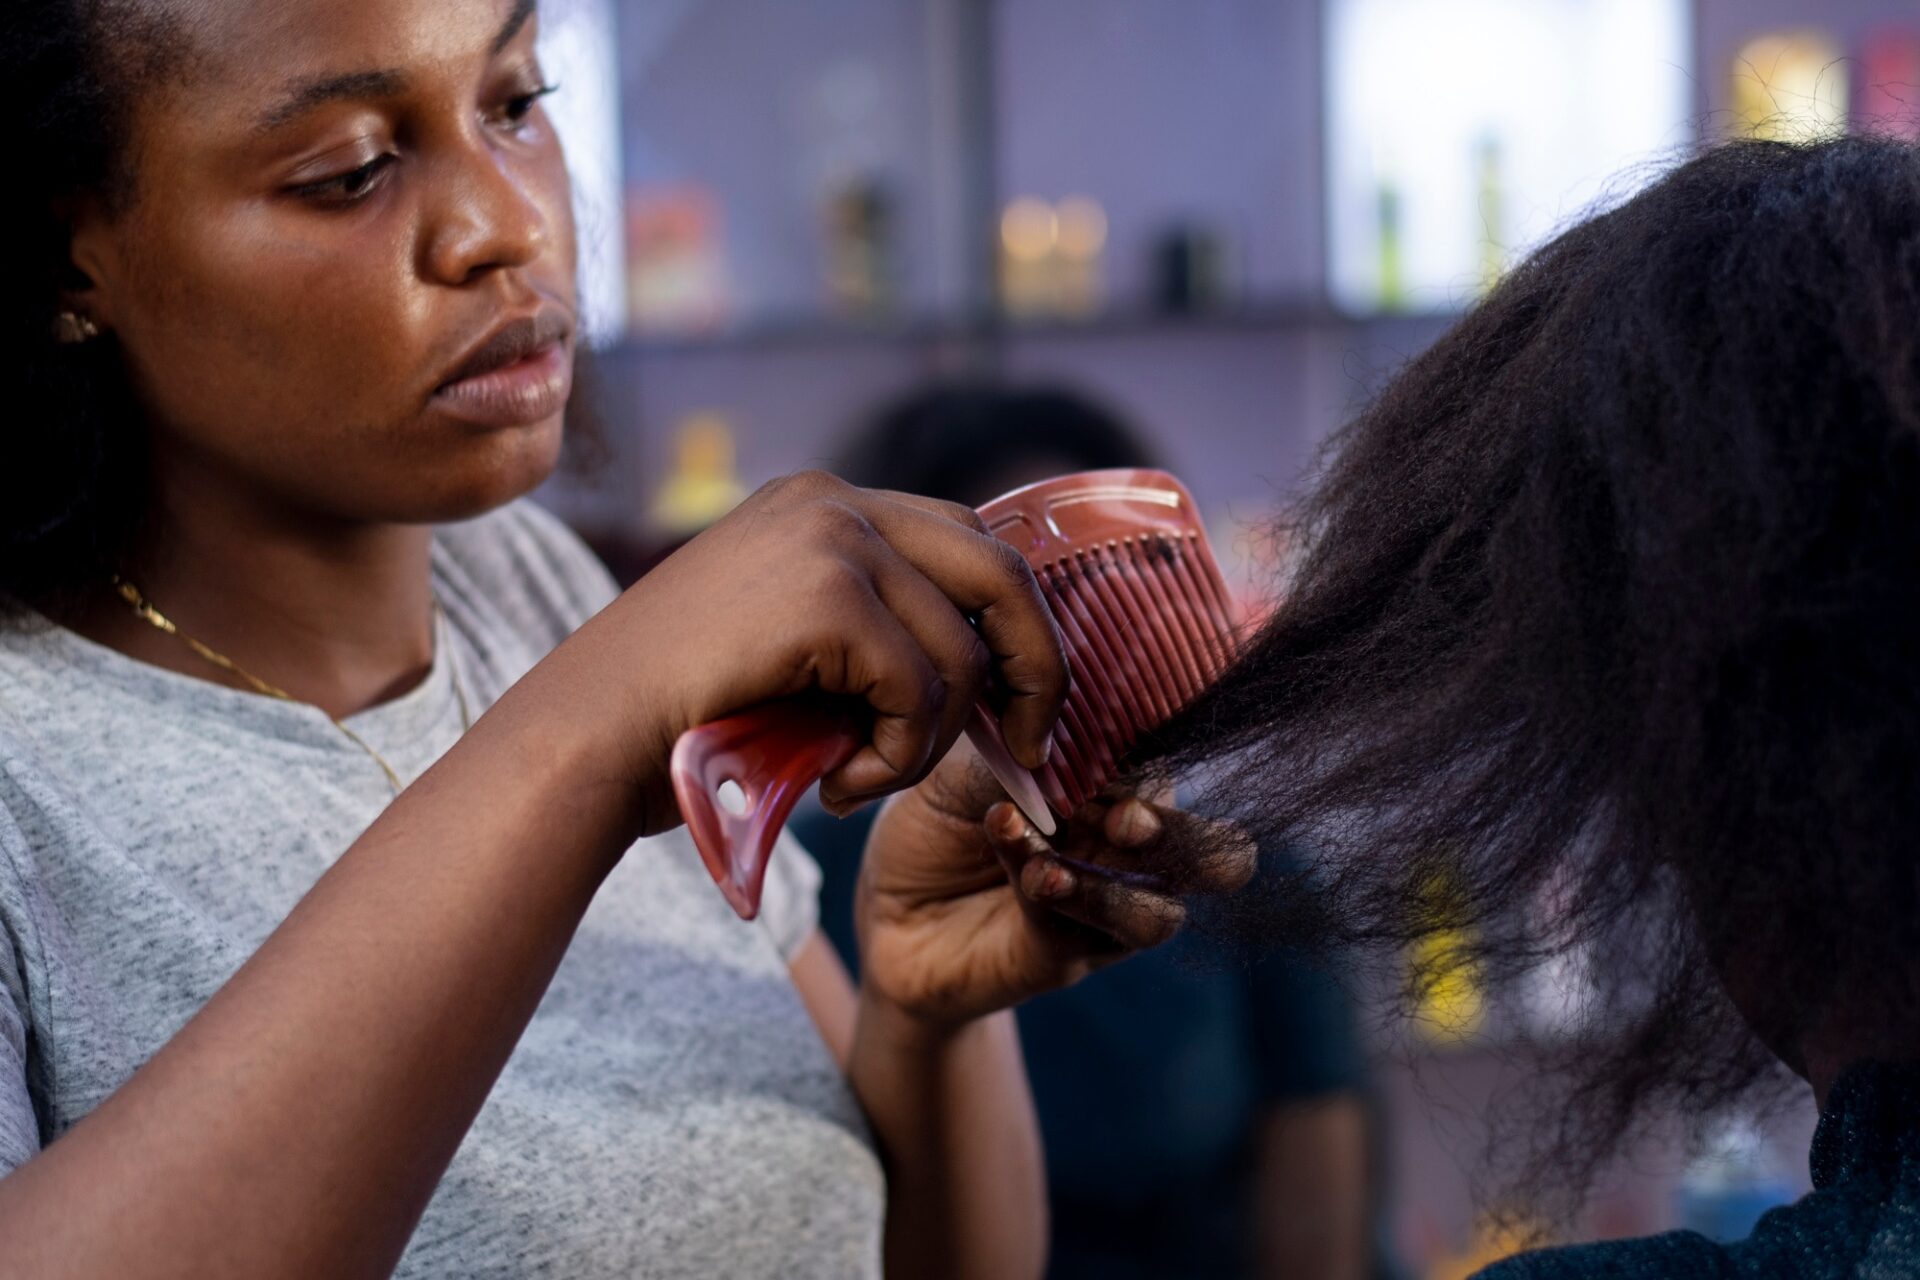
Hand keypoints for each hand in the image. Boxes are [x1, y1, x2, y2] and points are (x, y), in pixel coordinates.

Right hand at [550, 472, 1067, 833]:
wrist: (591, 736)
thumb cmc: (690, 715)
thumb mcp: (799, 652)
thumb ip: (878, 634)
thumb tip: (998, 676)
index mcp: (827, 504)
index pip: (971, 544)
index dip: (1014, 628)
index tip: (1022, 707)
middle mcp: (836, 501)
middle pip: (1000, 573)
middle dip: (1036, 669)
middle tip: (1029, 750)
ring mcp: (832, 537)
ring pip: (962, 651)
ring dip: (931, 740)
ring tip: (862, 777)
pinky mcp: (826, 594)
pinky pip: (921, 689)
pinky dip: (899, 756)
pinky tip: (836, 780)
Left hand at [854, 743, 1256, 1027]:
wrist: (888, 909)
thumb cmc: (941, 825)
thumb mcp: (971, 770)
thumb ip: (1025, 754)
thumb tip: (1075, 737)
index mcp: (1124, 797)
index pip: (1177, 776)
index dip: (1157, 766)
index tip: (1112, 752)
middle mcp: (1133, 859)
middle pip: (1219, 858)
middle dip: (1185, 839)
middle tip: (1126, 820)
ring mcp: (1105, 915)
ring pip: (1160, 916)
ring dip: (1107, 888)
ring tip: (1045, 865)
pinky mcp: (1065, 961)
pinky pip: (1078, 934)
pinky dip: (1046, 891)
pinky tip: (1016, 860)